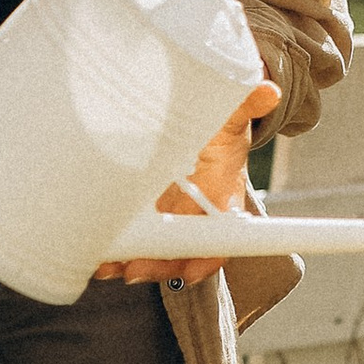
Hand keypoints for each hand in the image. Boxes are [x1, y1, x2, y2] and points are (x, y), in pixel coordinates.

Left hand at [94, 79, 282, 286]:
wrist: (203, 123)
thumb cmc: (219, 124)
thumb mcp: (230, 114)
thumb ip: (244, 105)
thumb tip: (267, 91)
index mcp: (223, 191)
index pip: (222, 232)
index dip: (208, 255)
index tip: (191, 272)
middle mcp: (197, 210)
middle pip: (183, 247)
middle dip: (158, 262)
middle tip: (133, 270)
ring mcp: (171, 213)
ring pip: (156, 246)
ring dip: (131, 259)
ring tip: (105, 265)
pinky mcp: (147, 209)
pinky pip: (135, 234)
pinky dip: (116, 246)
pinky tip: (96, 253)